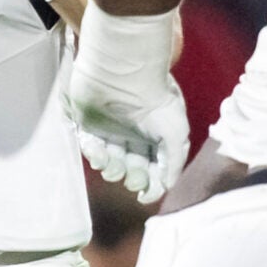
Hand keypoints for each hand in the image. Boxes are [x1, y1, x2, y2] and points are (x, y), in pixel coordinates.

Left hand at [68, 68, 188, 205]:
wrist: (124, 71)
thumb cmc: (155, 97)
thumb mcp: (177, 131)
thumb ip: (175, 161)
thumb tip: (167, 185)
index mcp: (157, 134)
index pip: (155, 167)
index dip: (152, 183)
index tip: (148, 195)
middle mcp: (135, 133)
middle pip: (134, 168)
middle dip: (133, 178)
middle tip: (133, 178)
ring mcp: (111, 129)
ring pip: (111, 162)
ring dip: (113, 171)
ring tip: (114, 166)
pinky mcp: (90, 124)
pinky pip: (91, 149)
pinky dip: (94, 156)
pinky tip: (99, 153)